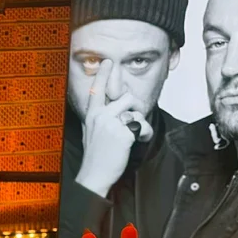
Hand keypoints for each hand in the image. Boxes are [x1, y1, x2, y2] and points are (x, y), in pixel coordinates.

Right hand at [75, 60, 154, 197]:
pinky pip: (142, 126)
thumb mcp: (91, 132)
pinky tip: (140, 140)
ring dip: (140, 121)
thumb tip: (112, 107)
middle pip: (125, 97)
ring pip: (135, 110)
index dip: (103, 75)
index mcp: (92, 115)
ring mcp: (111, 125)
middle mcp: (100, 116)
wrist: (94, 175)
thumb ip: (100, 117)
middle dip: (136, 105)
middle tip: (135, 118)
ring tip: (136, 133)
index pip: (97, 90)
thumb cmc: (95, 156)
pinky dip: (146, 133)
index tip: (108, 62)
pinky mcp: (122, 134)